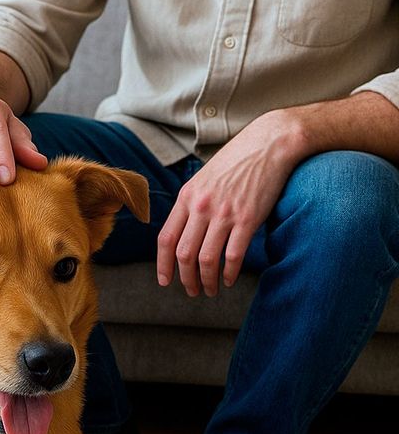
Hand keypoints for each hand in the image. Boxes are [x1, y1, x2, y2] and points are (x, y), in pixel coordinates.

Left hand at [157, 109, 307, 295]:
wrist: (270, 143)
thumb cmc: (236, 162)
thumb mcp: (203, 180)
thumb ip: (190, 205)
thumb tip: (181, 234)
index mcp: (186, 198)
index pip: (165, 239)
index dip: (162, 265)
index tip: (164, 281)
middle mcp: (201, 207)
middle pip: (184, 254)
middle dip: (185, 279)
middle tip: (191, 291)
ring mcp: (224, 213)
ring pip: (206, 260)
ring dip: (206, 281)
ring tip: (209, 290)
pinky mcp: (248, 218)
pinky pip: (233, 256)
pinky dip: (229, 273)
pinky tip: (229, 280)